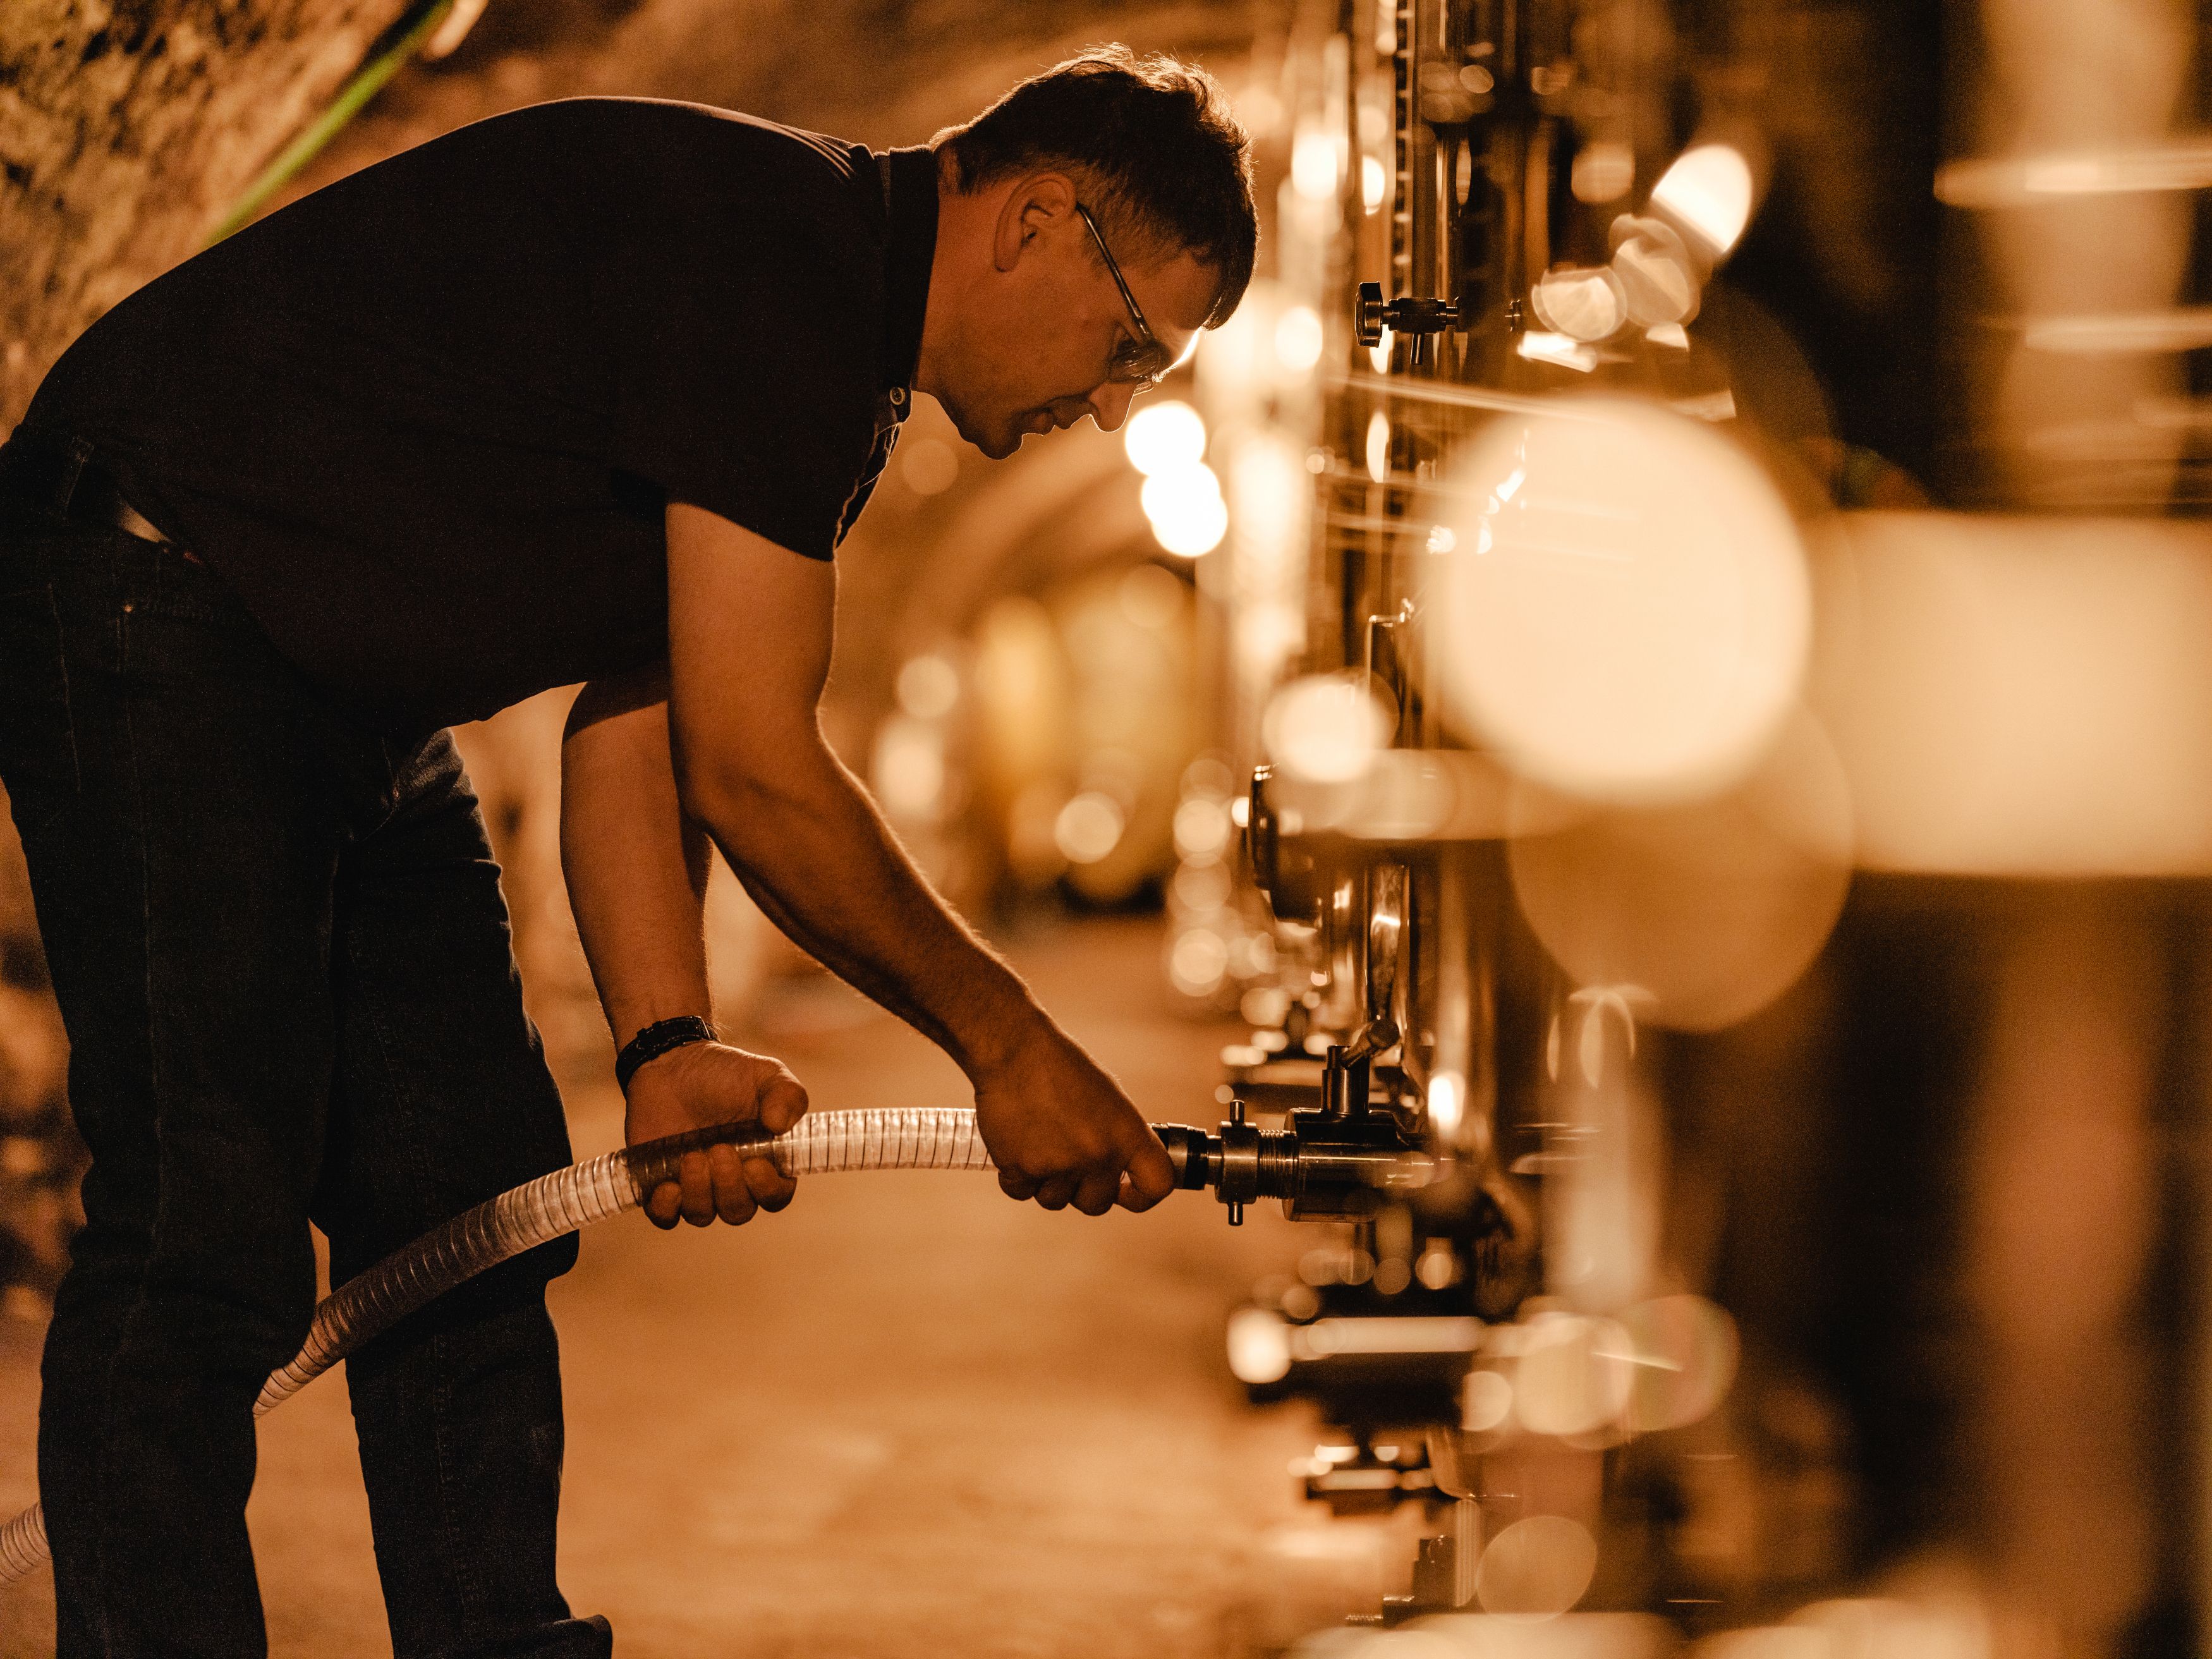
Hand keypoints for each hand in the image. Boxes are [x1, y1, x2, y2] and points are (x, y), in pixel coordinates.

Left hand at [624, 1040, 808, 1228]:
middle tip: (719, 1150)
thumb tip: (780, 1126)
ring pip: (702, 1215)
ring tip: (692, 1156)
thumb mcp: (766, 1075)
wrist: (672, 1062)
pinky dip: (666, 1208)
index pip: (776, 1195)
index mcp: (765, 1161)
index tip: (755, 1165)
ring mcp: (696, 1186)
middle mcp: (732, 1181)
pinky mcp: (660, 1185)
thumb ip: (787, 1095)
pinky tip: (667, 1185)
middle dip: (729, 1188)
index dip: (768, 1189)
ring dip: (698, 1193)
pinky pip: (664, 1216)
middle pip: (738, 1211)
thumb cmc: (726, 1072)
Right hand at [971, 1022, 1175, 1216]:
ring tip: (1038, 1141)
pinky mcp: (1021, 1169)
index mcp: (1127, 1134)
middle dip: (1083, 1190)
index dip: (1141, 1196)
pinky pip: (1022, 1192)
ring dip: (1046, 1182)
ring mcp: (1059, 1166)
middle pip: (1097, 1203)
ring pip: (1056, 1201)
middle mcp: (1098, 1155)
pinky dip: (1016, 1175)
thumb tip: (1116, 1171)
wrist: (1013, 1049)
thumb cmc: (1059, 1066)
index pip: (1156, 1185)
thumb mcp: (1107, 1098)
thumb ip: (1117, 1138)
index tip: (1125, 1191)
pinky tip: (1016, 1142)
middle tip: (1068, 1159)